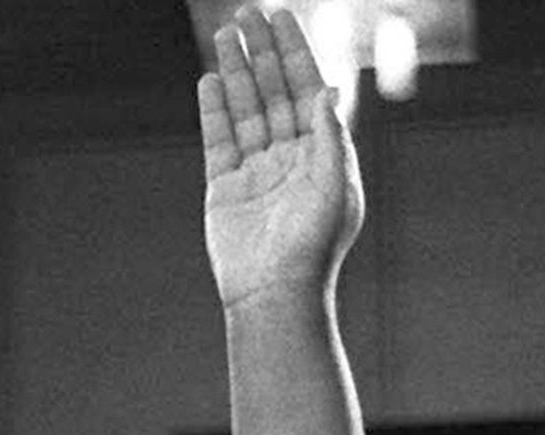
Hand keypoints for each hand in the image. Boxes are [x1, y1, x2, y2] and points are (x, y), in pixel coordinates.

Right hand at [198, 5, 363, 307]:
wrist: (275, 295)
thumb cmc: (313, 248)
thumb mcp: (335, 189)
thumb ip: (329, 137)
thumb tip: (326, 91)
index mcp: (321, 159)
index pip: (307, 94)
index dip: (295, 54)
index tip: (281, 18)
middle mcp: (291, 162)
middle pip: (274, 94)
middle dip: (262, 53)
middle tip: (248, 12)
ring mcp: (257, 173)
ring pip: (245, 110)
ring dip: (236, 71)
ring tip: (225, 33)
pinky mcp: (226, 188)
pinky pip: (219, 139)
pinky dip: (215, 109)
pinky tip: (210, 78)